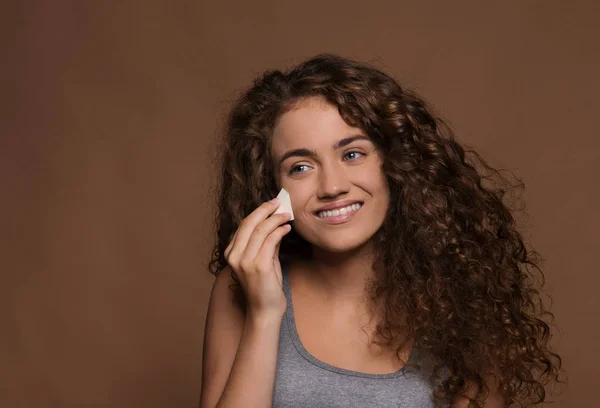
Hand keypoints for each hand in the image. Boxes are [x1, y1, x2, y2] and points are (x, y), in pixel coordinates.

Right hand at [224, 198, 291, 318]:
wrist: (265, 311)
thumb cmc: (265, 286)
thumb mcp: (264, 260)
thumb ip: (266, 242)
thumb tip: (276, 222)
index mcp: (231, 253)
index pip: (243, 226)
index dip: (258, 212)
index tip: (271, 204)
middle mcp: (234, 256)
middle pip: (249, 224)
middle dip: (265, 210)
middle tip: (278, 202)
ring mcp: (245, 262)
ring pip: (260, 230)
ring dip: (275, 219)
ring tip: (287, 215)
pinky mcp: (258, 266)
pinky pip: (270, 241)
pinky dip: (279, 231)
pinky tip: (287, 228)